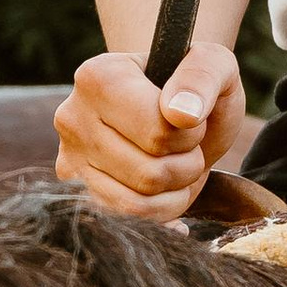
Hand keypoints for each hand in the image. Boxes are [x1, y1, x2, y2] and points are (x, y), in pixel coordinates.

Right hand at [54, 42, 242, 219]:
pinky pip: (125, 221)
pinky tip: (169, 192)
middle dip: (186, 165)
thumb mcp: (215, 65)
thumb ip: (202, 76)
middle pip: (148, 173)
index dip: (190, 134)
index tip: (192, 119)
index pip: (157, 131)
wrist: (176, 108)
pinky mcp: (77, 192)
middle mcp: (72, 117)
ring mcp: (70, 157)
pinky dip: (161, 213)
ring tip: (178, 165)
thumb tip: (182, 114)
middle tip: (188, 146)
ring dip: (175, 191)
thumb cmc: (195, 87)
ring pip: (136, 204)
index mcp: (99, 77)